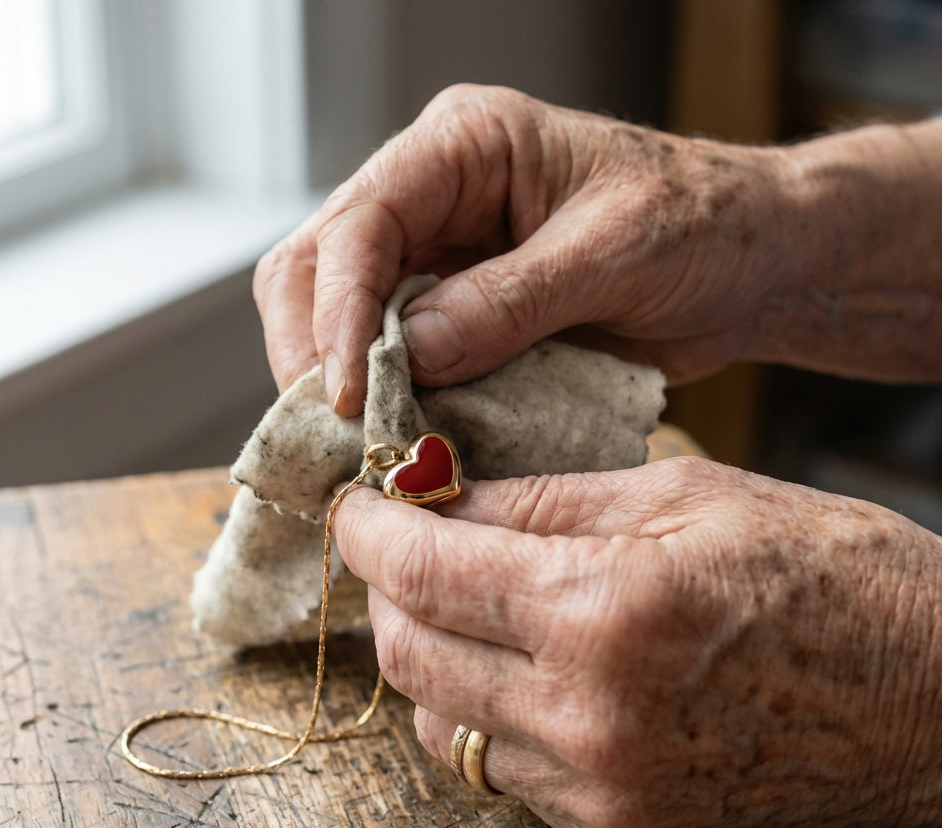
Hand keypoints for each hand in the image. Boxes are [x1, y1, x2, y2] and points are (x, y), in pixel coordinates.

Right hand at [255, 84, 798, 415]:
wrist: (746, 264)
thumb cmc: (701, 224)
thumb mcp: (616, 251)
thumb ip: (512, 300)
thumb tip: (411, 352)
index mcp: (465, 147)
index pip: (361, 220)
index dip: (338, 310)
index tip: (345, 392)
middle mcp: (433, 198)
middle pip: (318, 266)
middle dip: (314, 351)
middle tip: (334, 431)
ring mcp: (438, 259)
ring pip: (338, 317)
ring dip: (339, 384)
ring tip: (358, 446)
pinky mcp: (455, 317)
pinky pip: (392, 359)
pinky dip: (386, 403)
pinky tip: (396, 440)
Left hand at [333, 458, 941, 827]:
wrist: (932, 698)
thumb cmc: (827, 571)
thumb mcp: (683, 495)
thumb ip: (542, 501)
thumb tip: (441, 497)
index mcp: (607, 610)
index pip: (427, 571)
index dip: (371, 532)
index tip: (356, 506)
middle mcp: (590, 718)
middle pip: (410, 657)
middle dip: (387, 593)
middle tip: (402, 547)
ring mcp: (604, 793)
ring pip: (442, 726)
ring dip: (431, 658)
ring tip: (465, 607)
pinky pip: (504, 774)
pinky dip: (488, 715)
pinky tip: (524, 671)